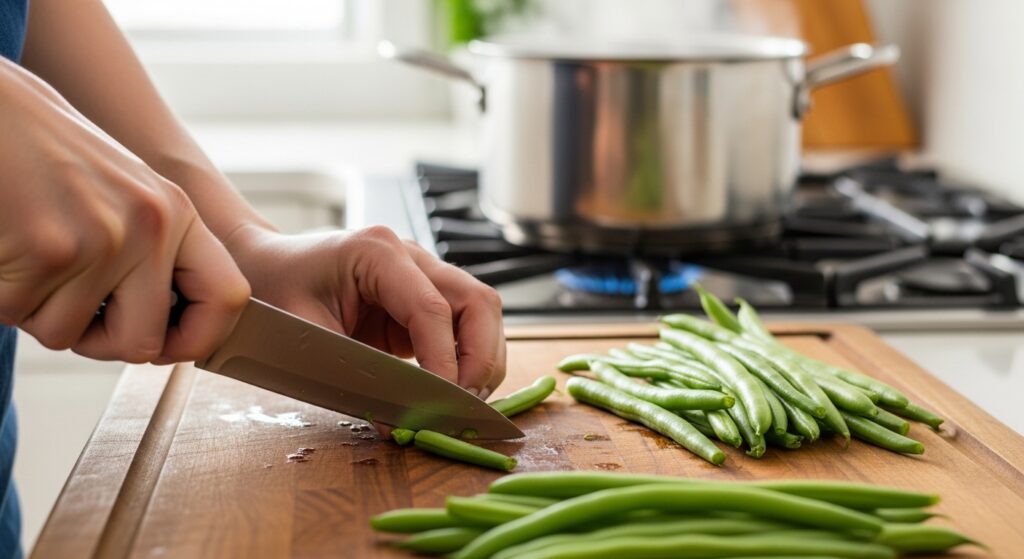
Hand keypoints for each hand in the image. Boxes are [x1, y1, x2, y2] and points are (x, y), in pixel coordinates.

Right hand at [0, 58, 249, 361]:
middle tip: (68, 305)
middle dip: (98, 341)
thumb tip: (171, 334)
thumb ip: (154, 254)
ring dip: (38, 310)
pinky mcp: (48, 251)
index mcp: (176, 214)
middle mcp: (151, 226)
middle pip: (143, 342)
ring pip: (68, 335)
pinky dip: (4, 295)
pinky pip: (20, 315)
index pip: (229, 298)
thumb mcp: (125, 194)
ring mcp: (102, 239)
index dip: (199, 339)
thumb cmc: (48, 156)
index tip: (166, 346)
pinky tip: (7, 249)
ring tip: (29, 255)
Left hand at [225, 225, 506, 399]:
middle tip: (462, 407)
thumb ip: (350, 376)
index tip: (440, 406)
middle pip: (478, 301)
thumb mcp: (301, 335)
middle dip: (479, 358)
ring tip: (461, 404)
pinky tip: (452, 391)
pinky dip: (469, 359)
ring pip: (483, 312)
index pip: (433, 308)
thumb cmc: (274, 292)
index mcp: (377, 252)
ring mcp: (424, 274)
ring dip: (482, 360)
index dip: (444, 361)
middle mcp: (412, 256)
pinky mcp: (425, 299)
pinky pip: (466, 326)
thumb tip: (396, 423)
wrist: (265, 269)